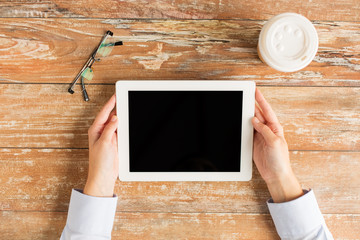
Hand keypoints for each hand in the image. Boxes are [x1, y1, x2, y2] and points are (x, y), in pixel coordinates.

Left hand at [84, 94, 118, 196]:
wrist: (103, 176)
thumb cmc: (99, 162)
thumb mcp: (104, 143)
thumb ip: (109, 129)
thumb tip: (115, 117)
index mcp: (95, 130)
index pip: (104, 113)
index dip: (110, 104)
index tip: (116, 96)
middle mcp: (101, 132)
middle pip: (110, 116)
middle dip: (116, 108)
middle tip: (123, 98)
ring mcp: (108, 137)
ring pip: (116, 123)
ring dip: (121, 117)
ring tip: (127, 108)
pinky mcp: (115, 142)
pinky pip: (120, 131)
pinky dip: (124, 126)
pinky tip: (128, 122)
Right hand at [252, 88, 302, 202]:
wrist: (276, 175)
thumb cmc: (280, 160)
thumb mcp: (274, 143)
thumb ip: (264, 130)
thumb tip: (255, 120)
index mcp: (275, 128)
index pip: (267, 111)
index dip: (261, 100)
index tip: (256, 91)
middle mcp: (267, 130)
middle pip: (258, 114)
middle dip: (252, 104)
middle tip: (246, 94)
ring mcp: (260, 136)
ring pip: (251, 122)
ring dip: (246, 114)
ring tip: (241, 105)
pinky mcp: (254, 143)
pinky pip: (247, 131)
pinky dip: (243, 126)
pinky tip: (239, 121)